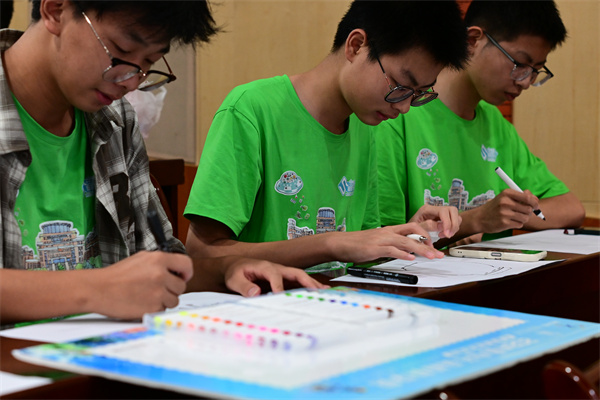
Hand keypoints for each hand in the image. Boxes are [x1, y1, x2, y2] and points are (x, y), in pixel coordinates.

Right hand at [90, 251, 192, 318]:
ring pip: (174, 300)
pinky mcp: (152, 308)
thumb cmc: (117, 275)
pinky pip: (163, 310)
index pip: (186, 264)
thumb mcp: (141, 259)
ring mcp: (157, 292)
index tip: (184, 277)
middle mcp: (160, 275)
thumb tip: (178, 270)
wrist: (99, 289)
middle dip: (172, 289)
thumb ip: (161, 262)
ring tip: (147, 296)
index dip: (187, 272)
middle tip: (157, 289)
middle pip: (181, 286)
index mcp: (159, 259)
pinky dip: (155, 309)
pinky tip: (142, 303)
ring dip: (164, 300)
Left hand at [221, 256, 328, 296]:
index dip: (278, 285)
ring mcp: (282, 274)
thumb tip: (255, 293)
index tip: (280, 296)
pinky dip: (310, 287)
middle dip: (306, 281)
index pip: (274, 275)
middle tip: (316, 291)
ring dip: (312, 284)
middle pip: (295, 273)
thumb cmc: (234, 272)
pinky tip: (320, 293)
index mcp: (264, 266)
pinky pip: (298, 283)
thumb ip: (243, 286)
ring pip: (300, 277)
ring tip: (325, 292)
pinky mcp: (284, 280)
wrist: (234, 266)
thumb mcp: (234, 279)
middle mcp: (276, 268)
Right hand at [324, 222, 444, 263]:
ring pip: (406, 242)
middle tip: (439, 253)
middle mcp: (388, 232)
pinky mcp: (375, 248)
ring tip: (432, 256)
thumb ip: (393, 245)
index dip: (427, 235)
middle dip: (429, 241)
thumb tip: (406, 252)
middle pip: (414, 232)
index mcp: (390, 230)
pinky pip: (392, 250)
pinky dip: (403, 254)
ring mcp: (382, 239)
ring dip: (421, 249)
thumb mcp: (379, 242)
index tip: (435, 246)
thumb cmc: (358, 244)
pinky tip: (411, 258)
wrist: (340, 243)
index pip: (413, 227)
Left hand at [409, 205, 460, 238]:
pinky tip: (445, 233)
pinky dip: (453, 228)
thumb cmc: (410, 230)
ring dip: (454, 227)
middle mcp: (435, 209)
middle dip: (453, 224)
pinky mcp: (444, 218)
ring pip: (456, 215)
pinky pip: (454, 220)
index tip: (447, 234)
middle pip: (453, 210)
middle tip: (448, 235)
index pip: (443, 211)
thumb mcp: (416, 228)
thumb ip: (427, 226)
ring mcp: (440, 213)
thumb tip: (441, 226)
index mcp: (427, 209)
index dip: (447, 223)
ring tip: (445, 235)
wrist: (408, 232)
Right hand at [472, 189, 538, 232]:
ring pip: (525, 217)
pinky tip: (510, 222)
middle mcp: (505, 202)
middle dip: (528, 212)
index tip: (535, 206)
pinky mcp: (504, 223)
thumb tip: (534, 198)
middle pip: (528, 209)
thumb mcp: (504, 197)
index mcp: (506, 193)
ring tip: (515, 218)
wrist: (479, 218)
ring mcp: (505, 213)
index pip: (527, 197)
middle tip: (522, 213)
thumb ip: (520, 196)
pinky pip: (519, 224)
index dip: (534, 202)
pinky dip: (517, 224)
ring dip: (523, 219)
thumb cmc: (494, 207)